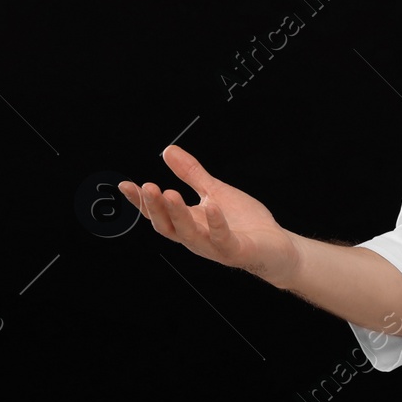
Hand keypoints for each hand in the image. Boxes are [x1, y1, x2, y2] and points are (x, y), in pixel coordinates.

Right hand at [118, 144, 300, 285]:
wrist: (275, 245)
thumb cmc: (244, 221)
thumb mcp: (214, 191)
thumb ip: (191, 174)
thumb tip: (168, 151)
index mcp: (188, 222)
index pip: (158, 213)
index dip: (141, 201)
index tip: (125, 185)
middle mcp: (196, 237)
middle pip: (167, 225)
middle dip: (155, 206)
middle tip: (146, 186)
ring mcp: (214, 246)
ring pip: (189, 234)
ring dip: (177, 214)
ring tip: (169, 193)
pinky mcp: (235, 250)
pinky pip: (222, 238)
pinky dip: (216, 224)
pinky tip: (211, 207)